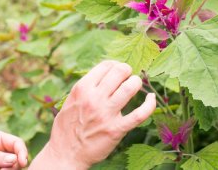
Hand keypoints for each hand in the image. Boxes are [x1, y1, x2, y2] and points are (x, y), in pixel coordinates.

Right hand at [35, 60, 155, 168]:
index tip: (117, 71)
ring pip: (130, 88)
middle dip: (127, 71)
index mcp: (82, 88)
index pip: (106, 66)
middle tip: (128, 76)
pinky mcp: (116, 129)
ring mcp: (106, 114)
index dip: (115, 65)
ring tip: (135, 85)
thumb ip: (86, 87)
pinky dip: (149, 104)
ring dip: (136, 83)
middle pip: (119, 72)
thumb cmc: (67, 126)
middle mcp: (94, 98)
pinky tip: (151, 98)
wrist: (66, 153)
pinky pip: (139, 114)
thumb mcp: (71, 100)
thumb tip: (104, 74)